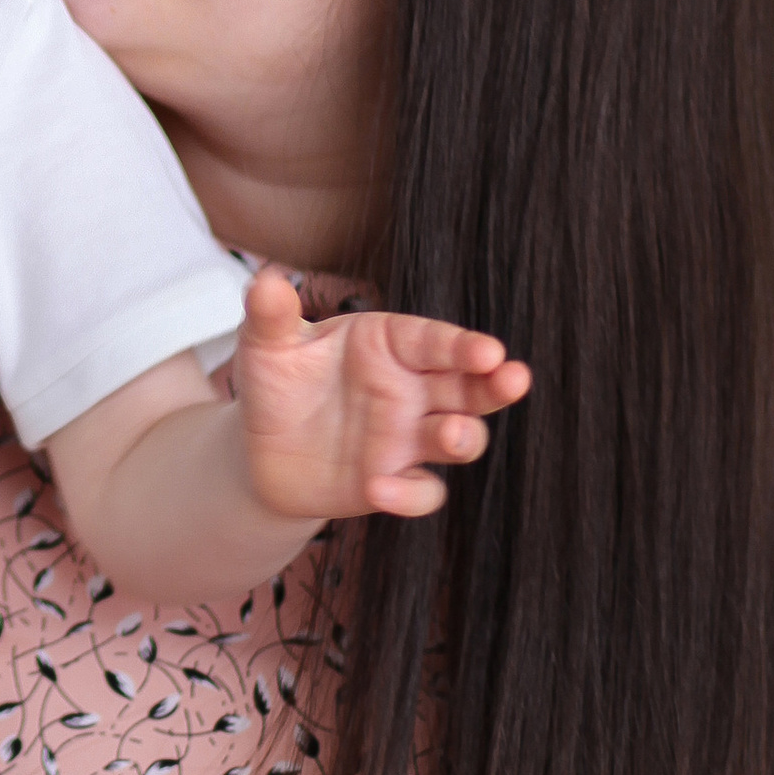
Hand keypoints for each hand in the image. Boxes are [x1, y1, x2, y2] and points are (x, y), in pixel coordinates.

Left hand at [234, 263, 530, 524]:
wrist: (259, 447)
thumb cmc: (275, 382)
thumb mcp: (266, 345)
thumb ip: (271, 315)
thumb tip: (267, 280)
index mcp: (388, 343)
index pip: (434, 340)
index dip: (462, 346)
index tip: (488, 351)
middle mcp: (411, 388)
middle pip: (468, 386)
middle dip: (495, 384)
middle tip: (514, 380)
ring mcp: (408, 437)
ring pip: (459, 437)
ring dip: (464, 436)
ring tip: (452, 435)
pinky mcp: (397, 481)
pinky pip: (421, 490)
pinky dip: (410, 494)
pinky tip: (379, 489)